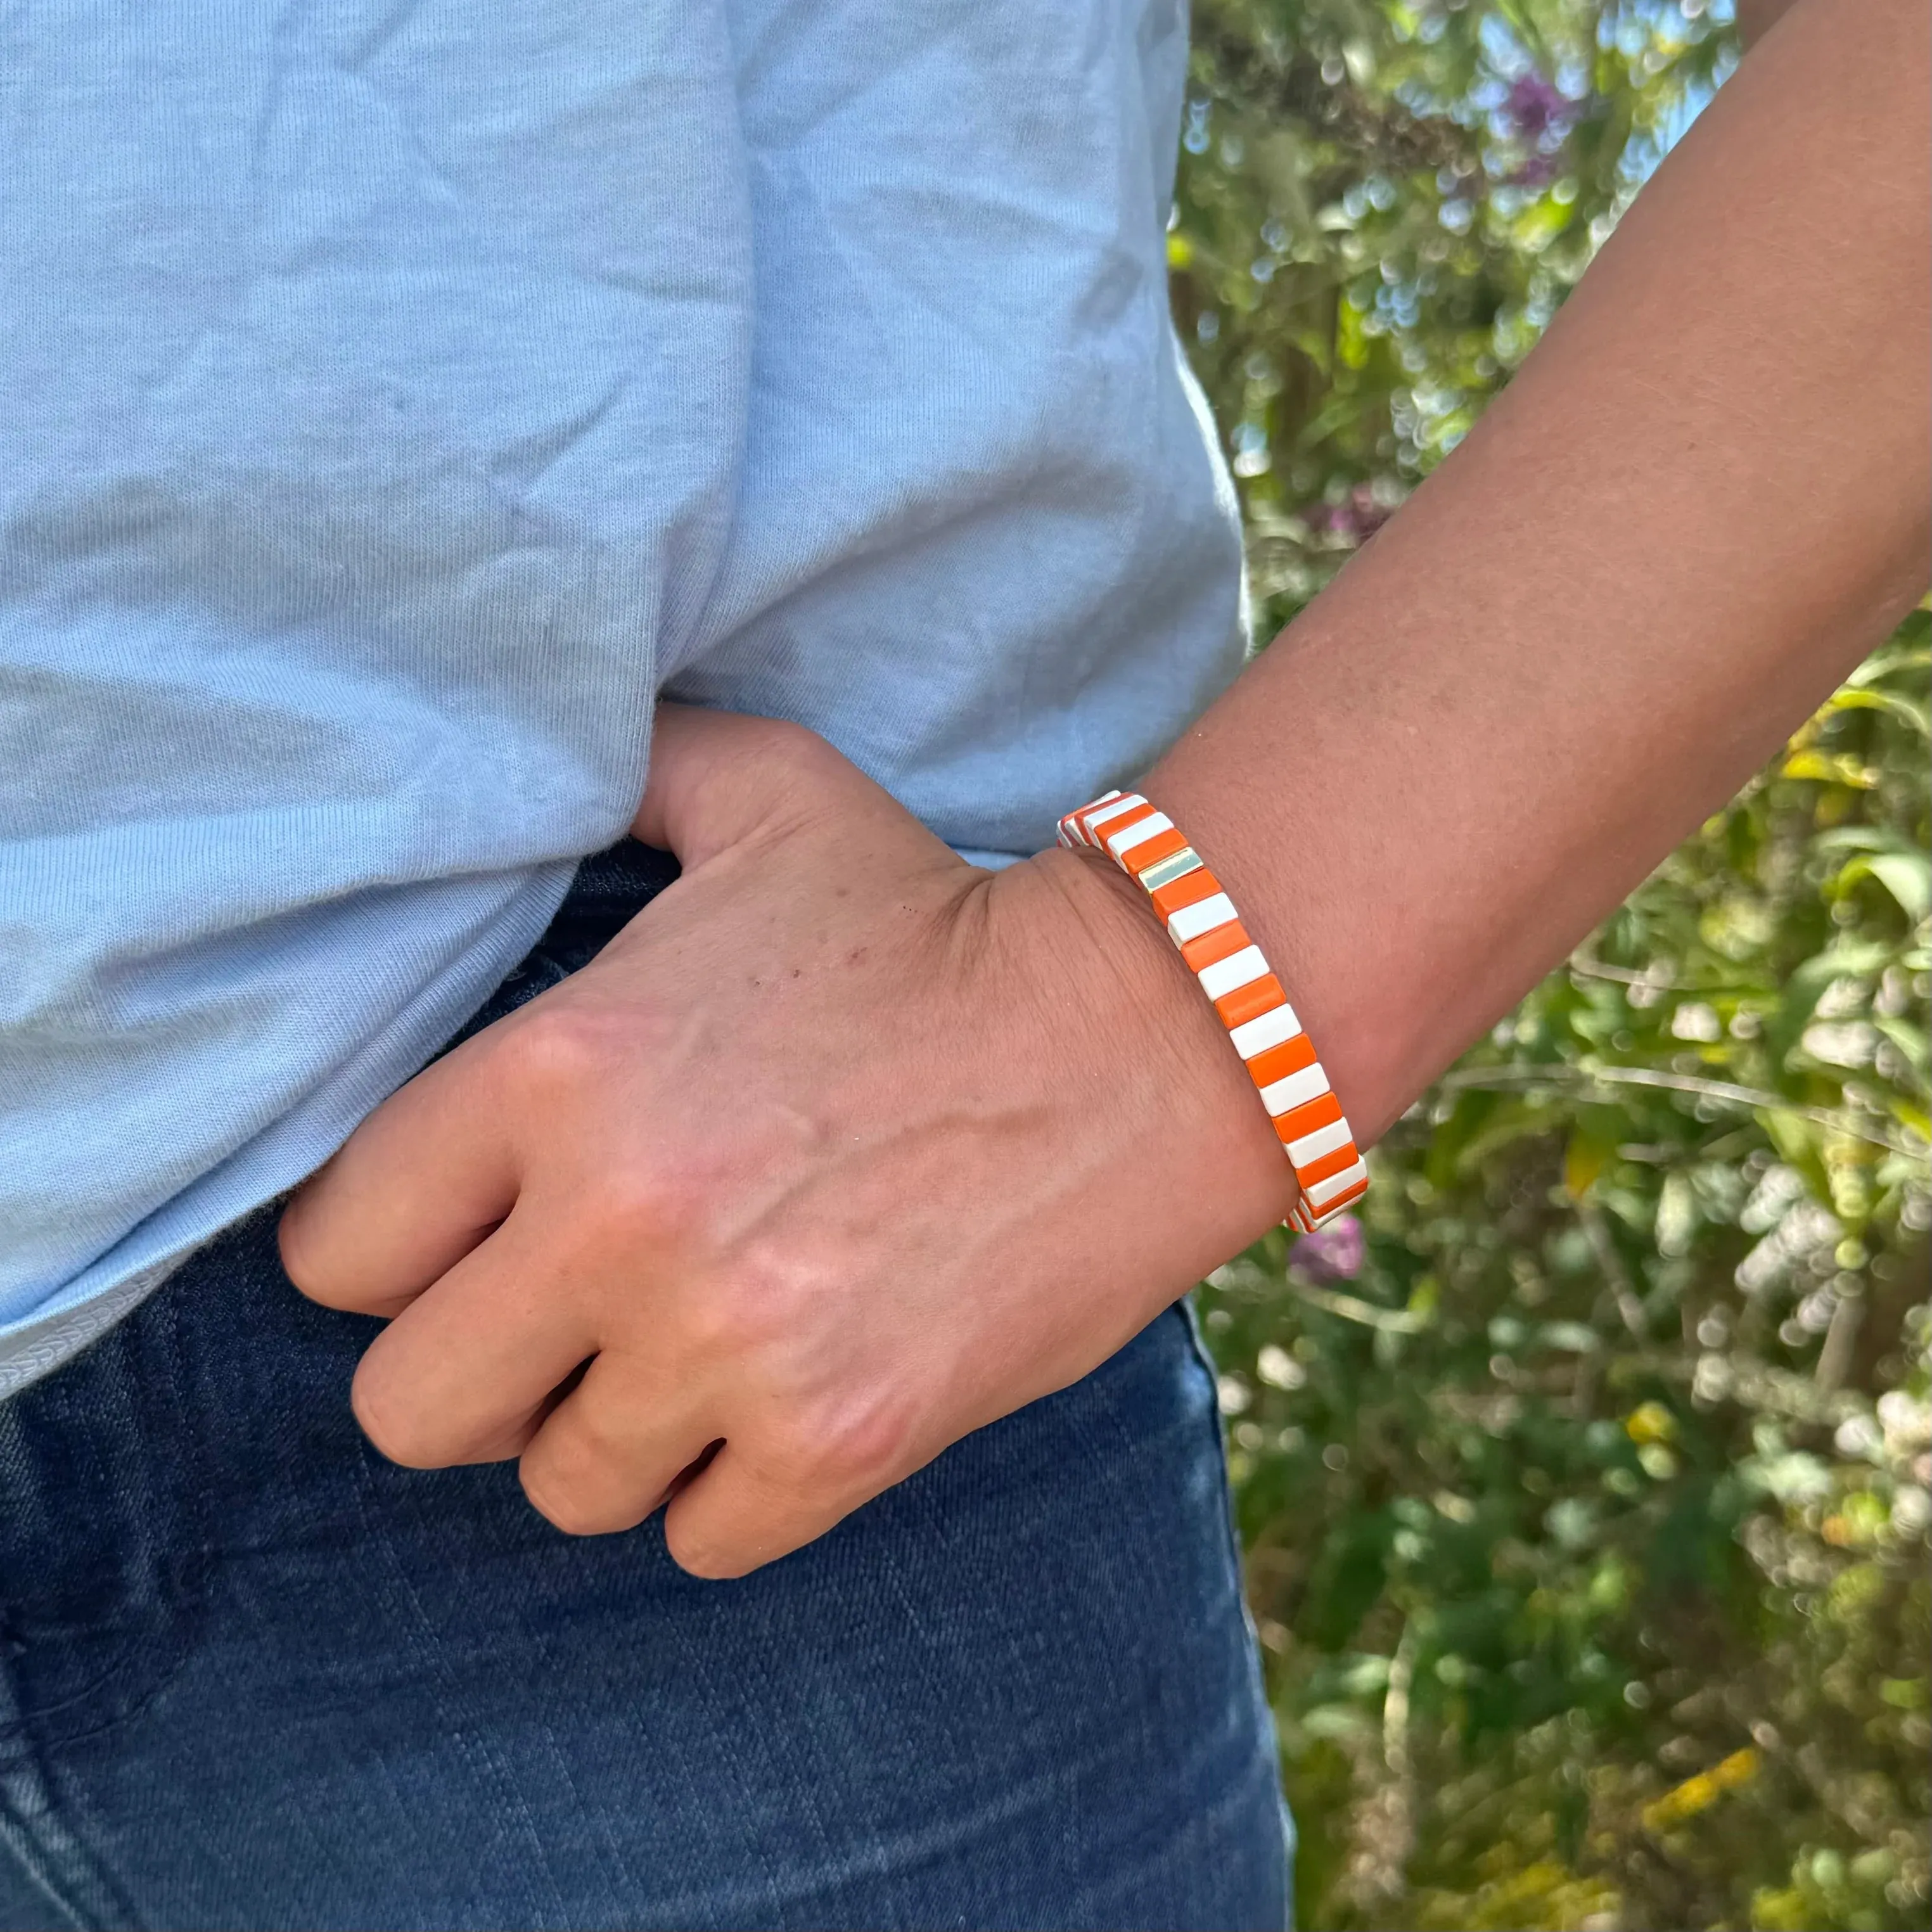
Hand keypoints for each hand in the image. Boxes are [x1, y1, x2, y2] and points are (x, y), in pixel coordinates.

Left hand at [279, 708, 1293, 1576]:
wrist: (1147, 1036)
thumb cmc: (943, 920)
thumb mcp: (773, 799)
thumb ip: (631, 774)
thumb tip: (540, 755)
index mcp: (558, 1070)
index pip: (336, 1250)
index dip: (394, 1252)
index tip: (470, 1237)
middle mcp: (617, 1224)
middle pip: (410, 1410)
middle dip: (478, 1374)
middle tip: (567, 1321)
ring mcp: (729, 1347)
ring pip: (565, 1488)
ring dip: (619, 1431)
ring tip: (702, 1348)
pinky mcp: (839, 1439)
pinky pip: (700, 1543)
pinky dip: (733, 1490)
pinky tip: (786, 1399)